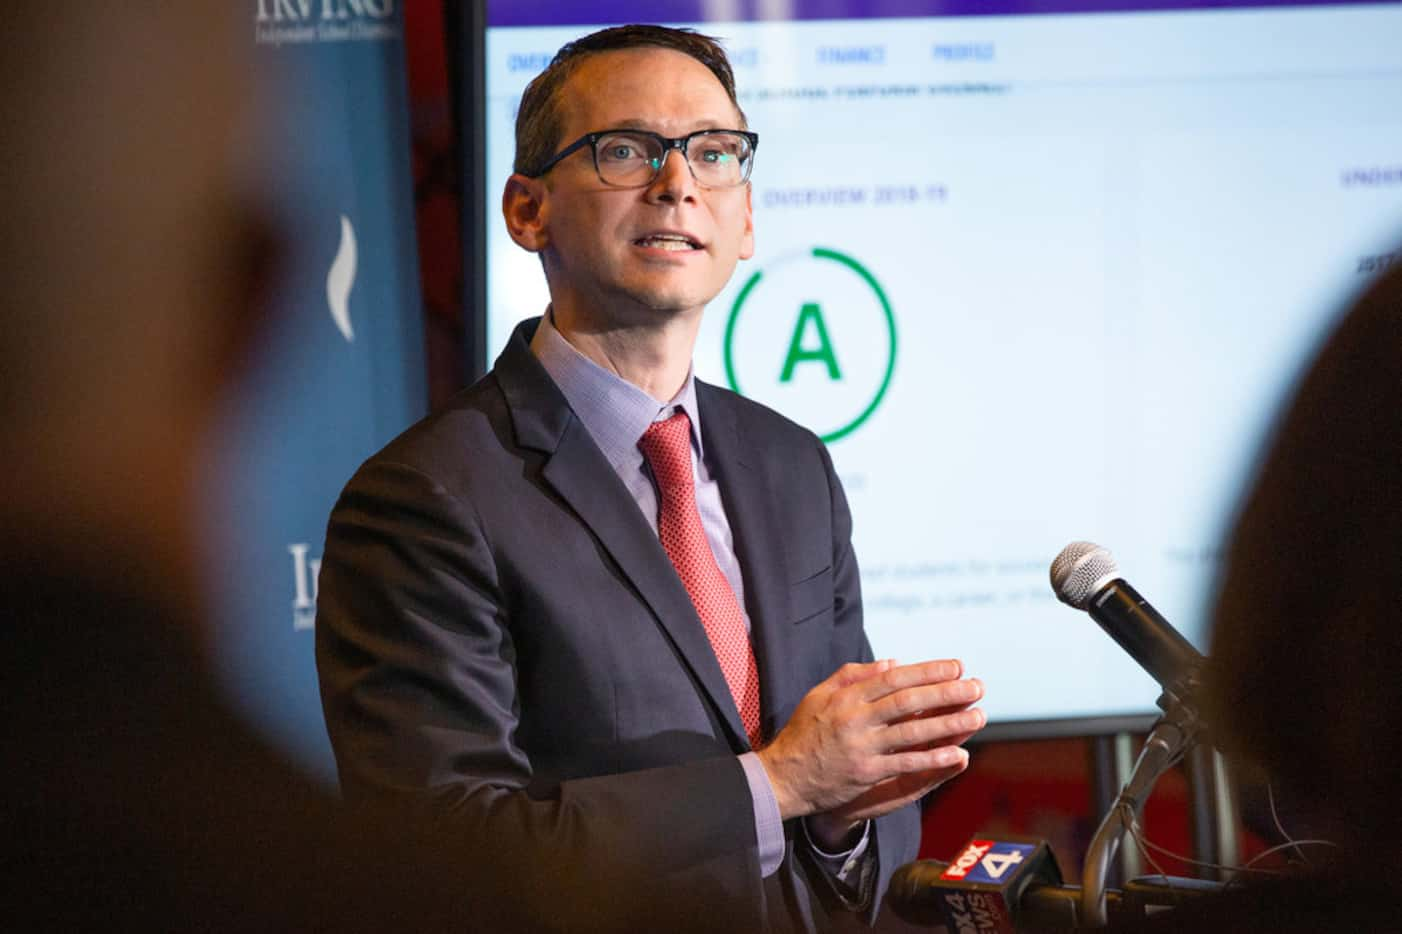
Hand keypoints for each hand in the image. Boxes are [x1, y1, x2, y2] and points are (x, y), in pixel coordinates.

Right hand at [756, 659, 983, 841]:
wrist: (783, 777)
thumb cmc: (803, 733)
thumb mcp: (818, 695)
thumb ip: (853, 675)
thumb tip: (892, 662)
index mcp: (846, 697)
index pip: (894, 678)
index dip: (927, 671)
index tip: (956, 667)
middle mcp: (855, 719)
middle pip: (908, 701)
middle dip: (946, 693)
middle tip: (977, 687)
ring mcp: (861, 746)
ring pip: (912, 732)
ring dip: (949, 724)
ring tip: (978, 716)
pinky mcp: (865, 773)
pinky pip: (905, 764)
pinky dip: (932, 758)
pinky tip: (956, 753)